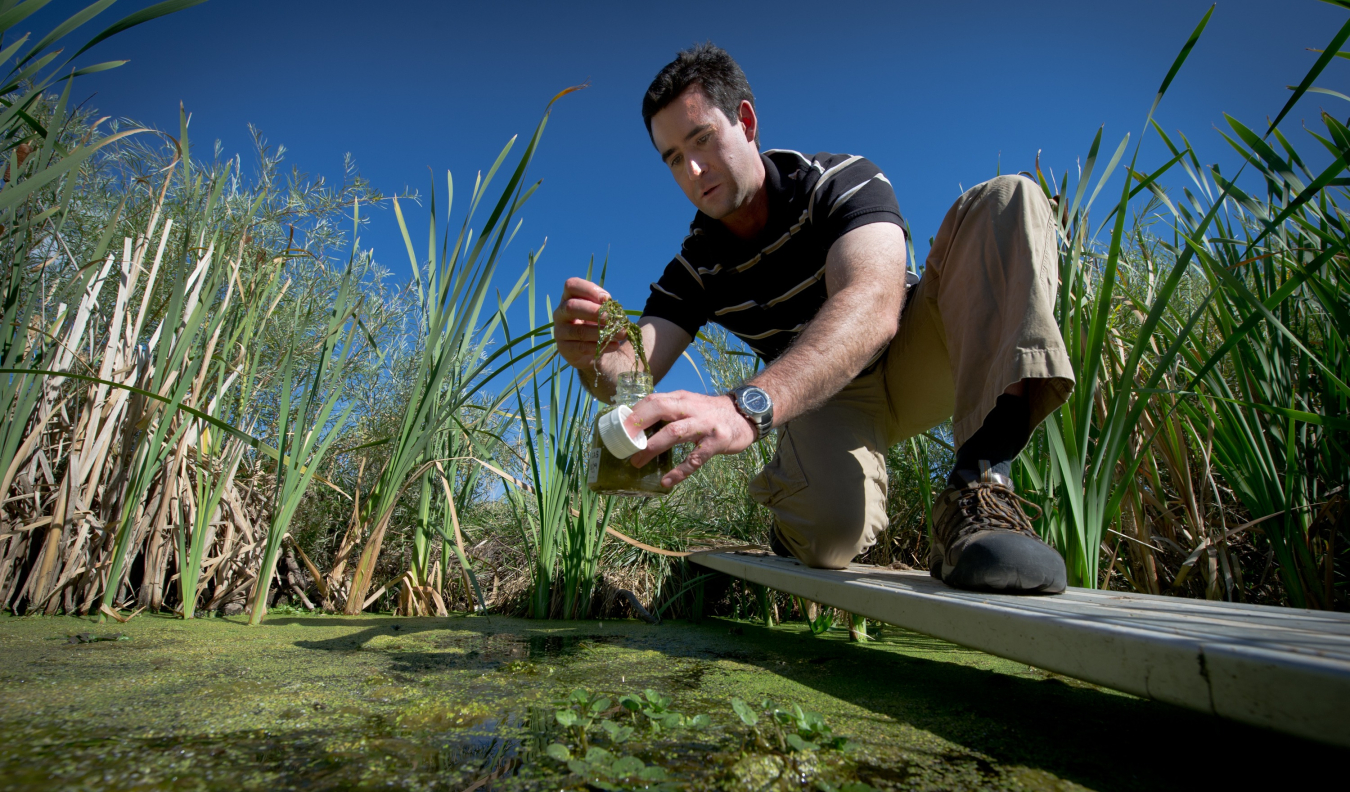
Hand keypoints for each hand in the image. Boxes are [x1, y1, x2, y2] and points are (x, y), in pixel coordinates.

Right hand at [552, 277, 614, 371]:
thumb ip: (606, 305)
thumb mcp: (601, 311)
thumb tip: (612, 304)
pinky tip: (615, 345)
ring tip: (621, 334)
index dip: (589, 290)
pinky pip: (582, 347)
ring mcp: (560, 332)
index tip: (606, 299)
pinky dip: (601, 346)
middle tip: (614, 319)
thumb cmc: (598, 323)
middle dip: (595, 312)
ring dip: (602, 332)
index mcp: (569, 297)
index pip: (571, 285)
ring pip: (579, 331)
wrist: (591, 349)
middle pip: (571, 307)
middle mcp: (560, 313)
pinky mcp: (564, 349)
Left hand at [626, 390, 756, 488]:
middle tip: (622, 442)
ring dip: (652, 447)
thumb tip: (635, 424)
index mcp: (680, 398)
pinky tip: (666, 481)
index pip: (652, 400)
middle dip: (638, 424)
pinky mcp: (717, 442)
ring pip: (675, 432)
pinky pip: (695, 458)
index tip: (617, 428)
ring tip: (636, 462)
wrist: (745, 414)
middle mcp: (691, 408)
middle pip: (660, 408)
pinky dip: (679, 471)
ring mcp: (705, 424)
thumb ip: (667, 410)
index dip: (634, 413)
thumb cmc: (709, 413)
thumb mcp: (688, 404)